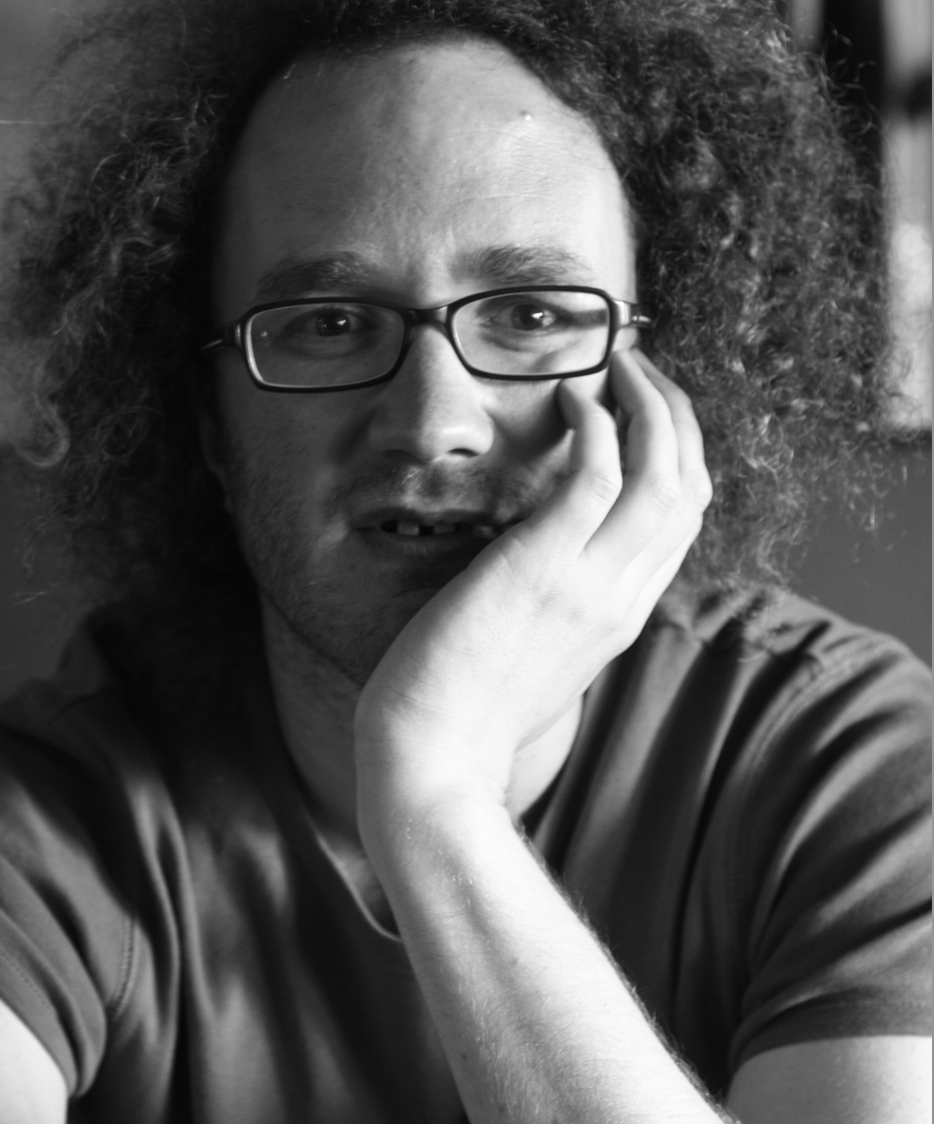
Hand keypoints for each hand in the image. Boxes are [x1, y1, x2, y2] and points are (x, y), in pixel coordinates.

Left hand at [353, 349, 711, 818]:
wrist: (432, 758)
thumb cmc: (462, 712)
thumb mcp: (531, 656)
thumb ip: (553, 607)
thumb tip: (533, 568)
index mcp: (621, 615)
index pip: (683, 521)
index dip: (677, 454)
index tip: (645, 414)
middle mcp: (621, 596)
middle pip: (690, 487)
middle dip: (677, 415)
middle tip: (639, 369)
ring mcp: (589, 582)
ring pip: (665, 473)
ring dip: (650, 406)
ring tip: (616, 365)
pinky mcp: (543, 565)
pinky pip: (599, 474)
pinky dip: (598, 424)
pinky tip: (571, 397)